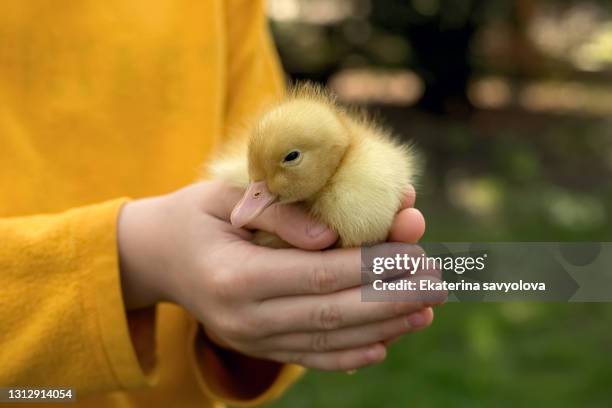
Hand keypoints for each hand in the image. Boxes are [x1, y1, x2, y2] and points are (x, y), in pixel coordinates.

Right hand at [118, 181, 439, 370]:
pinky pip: (309, 356)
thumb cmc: (196, 214)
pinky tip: (385, 343)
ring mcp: (248, 339)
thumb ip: (280, 214)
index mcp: (232, 275)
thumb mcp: (229, 196)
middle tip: (437, 284)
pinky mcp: (255, 346)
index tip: (416, 254)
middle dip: (390, 299)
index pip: (317, 275)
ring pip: (327, 341)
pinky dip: (350, 354)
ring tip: (425, 311)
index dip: (372, 267)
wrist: (155, 256)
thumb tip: (333, 237)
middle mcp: (240, 318)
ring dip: (382, 327)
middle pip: (331, 314)